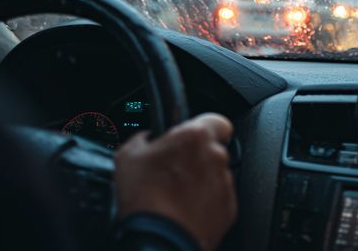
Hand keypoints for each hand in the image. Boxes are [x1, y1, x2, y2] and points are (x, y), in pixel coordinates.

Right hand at [114, 113, 236, 250]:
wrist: (158, 241)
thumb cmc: (144, 198)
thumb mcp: (128, 155)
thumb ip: (144, 138)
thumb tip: (147, 139)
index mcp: (195, 137)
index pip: (216, 120)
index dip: (205, 126)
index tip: (193, 135)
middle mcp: (216, 157)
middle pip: (213, 149)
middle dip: (197, 157)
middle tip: (175, 169)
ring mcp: (225, 184)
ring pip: (216, 174)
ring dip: (201, 180)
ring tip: (177, 194)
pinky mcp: (228, 209)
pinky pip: (218, 198)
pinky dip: (205, 202)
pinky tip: (184, 209)